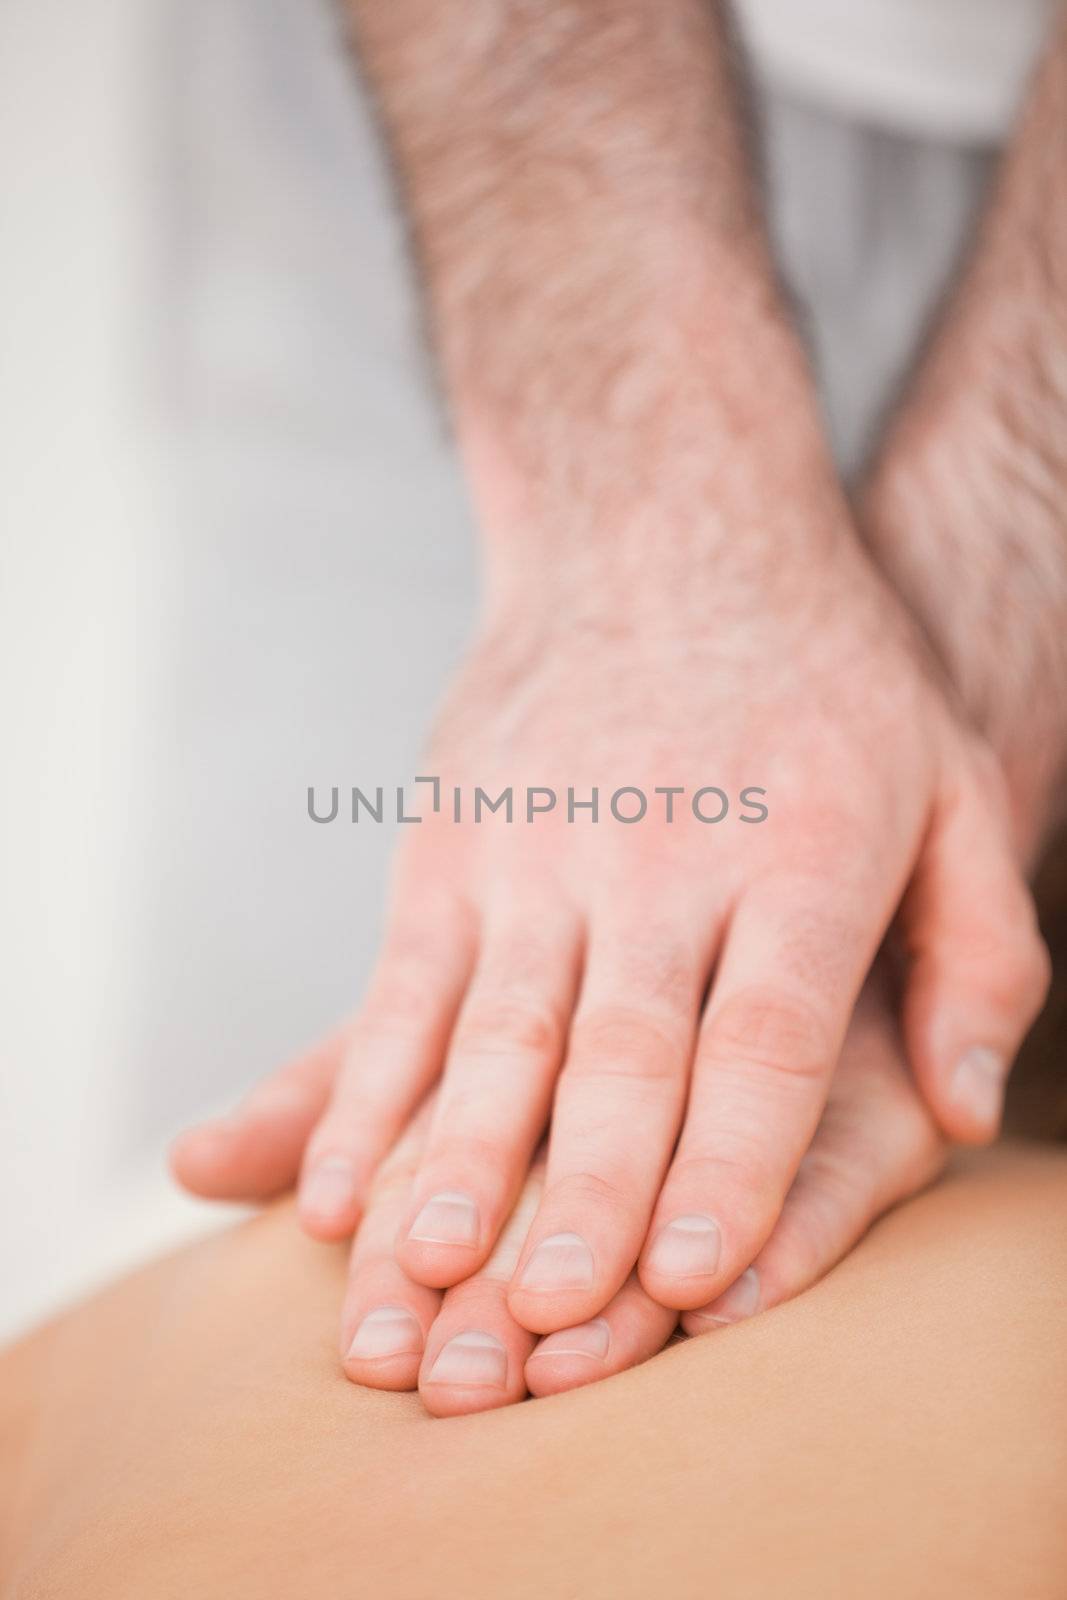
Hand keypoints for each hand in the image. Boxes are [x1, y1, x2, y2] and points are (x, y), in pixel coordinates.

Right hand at [174, 512, 1045, 1334]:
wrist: (662, 531)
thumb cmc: (823, 682)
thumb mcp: (948, 785)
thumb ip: (979, 951)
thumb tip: (967, 1113)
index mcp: (808, 848)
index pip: (766, 1033)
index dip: (732, 1159)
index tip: (693, 1281)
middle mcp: (666, 852)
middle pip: (628, 1048)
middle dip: (590, 1189)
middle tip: (552, 1317)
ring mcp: (543, 846)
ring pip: (499, 1026)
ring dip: (458, 1156)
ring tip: (428, 1271)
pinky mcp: (453, 841)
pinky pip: (403, 986)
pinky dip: (368, 1093)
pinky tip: (338, 1188)